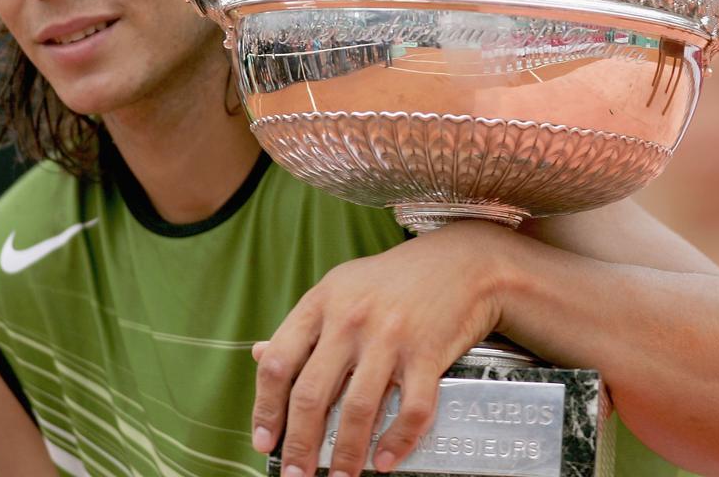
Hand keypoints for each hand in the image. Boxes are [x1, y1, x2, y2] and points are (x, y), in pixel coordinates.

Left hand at [251, 219, 518, 475]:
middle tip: (294, 476)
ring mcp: (389, 337)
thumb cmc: (393, 280)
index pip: (278, 363)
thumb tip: (258, 355)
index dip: (265, 408)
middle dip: (299, 445)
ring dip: (344, 454)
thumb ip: (303, 326)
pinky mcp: (427, 352)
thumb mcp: (339, 289)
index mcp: (321, 302)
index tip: (265, 441)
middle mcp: (349, 319)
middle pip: (311, 393)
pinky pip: (410, 409)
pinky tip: (385, 461)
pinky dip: (397, 442)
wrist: (460, 262)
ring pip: (356, 409)